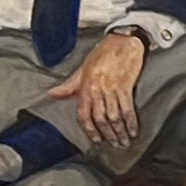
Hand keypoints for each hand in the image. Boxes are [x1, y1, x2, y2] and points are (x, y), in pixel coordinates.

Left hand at [47, 30, 148, 146]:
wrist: (123, 40)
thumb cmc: (103, 53)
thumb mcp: (83, 68)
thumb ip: (70, 85)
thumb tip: (52, 94)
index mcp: (85, 86)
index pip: (83, 113)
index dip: (89, 129)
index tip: (96, 139)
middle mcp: (96, 89)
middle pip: (100, 118)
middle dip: (108, 134)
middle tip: (114, 145)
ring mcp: (111, 88)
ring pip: (114, 116)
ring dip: (120, 132)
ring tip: (124, 142)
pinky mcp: (125, 86)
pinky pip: (127, 108)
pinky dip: (131, 122)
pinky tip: (133, 131)